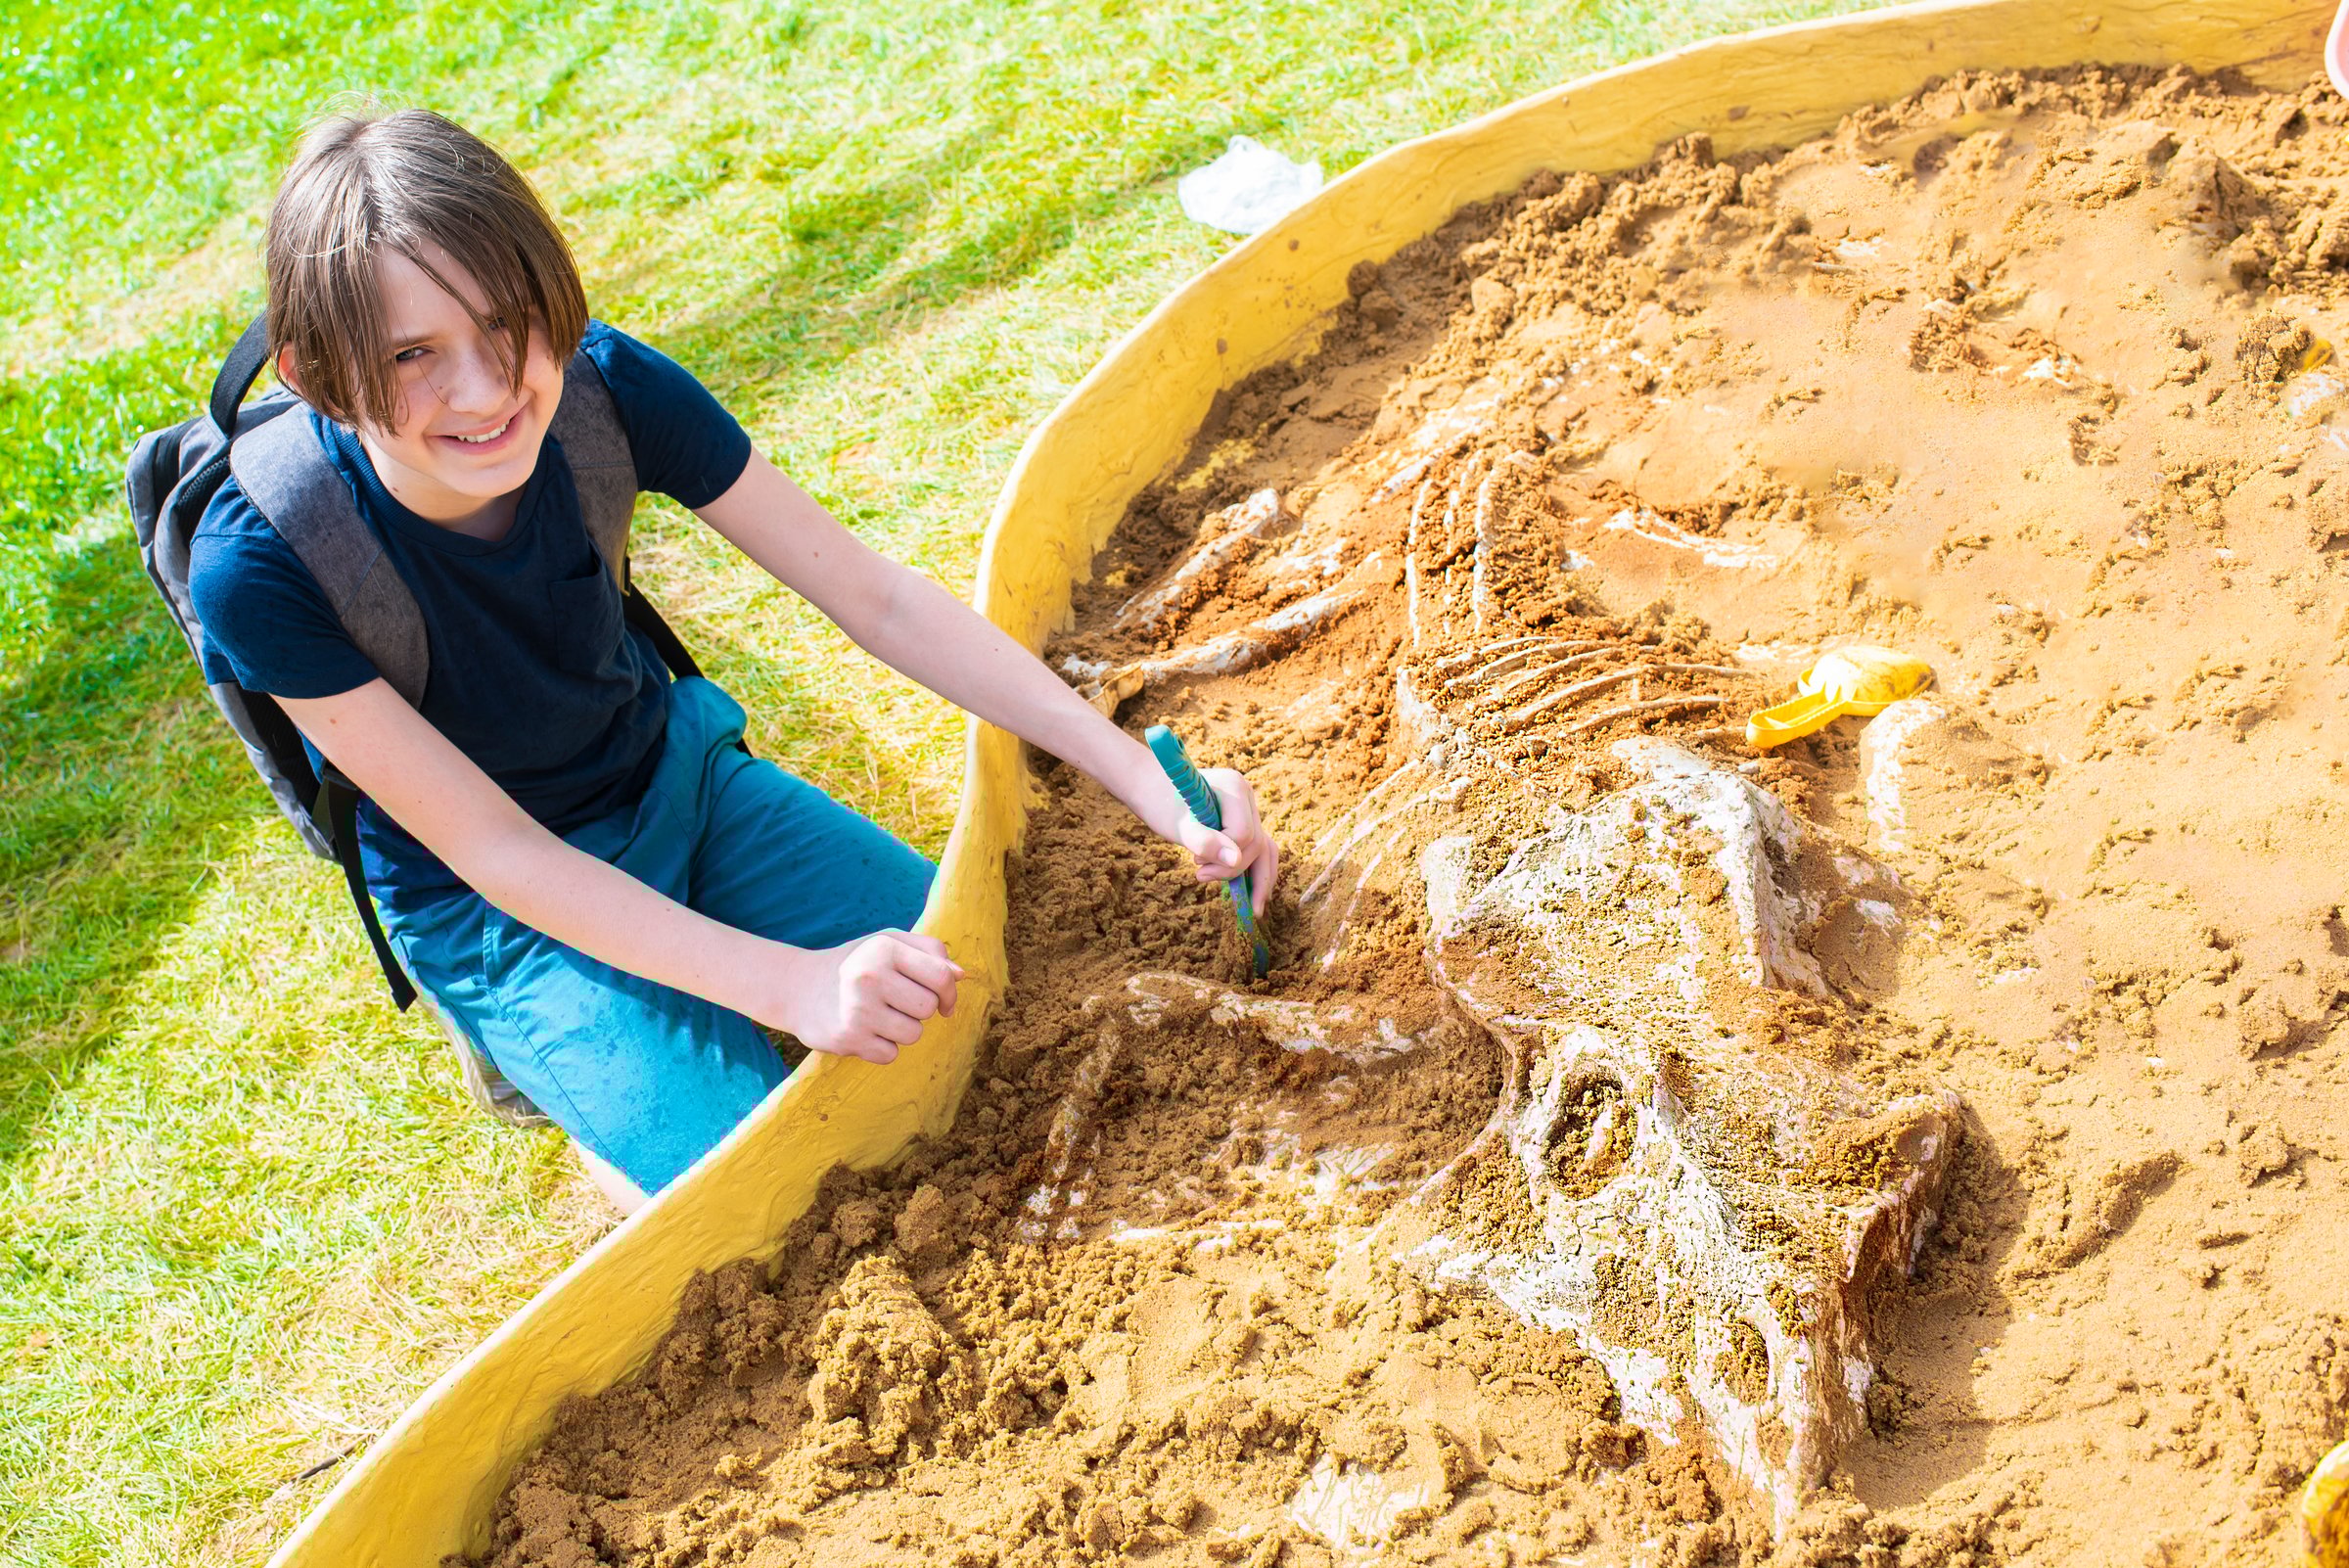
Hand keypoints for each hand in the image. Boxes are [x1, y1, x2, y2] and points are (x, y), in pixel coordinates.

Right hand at [769, 930, 962, 1063]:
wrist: (797, 988)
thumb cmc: (856, 963)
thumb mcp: (887, 943)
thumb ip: (929, 951)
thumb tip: (961, 976)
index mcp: (883, 949)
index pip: (942, 977)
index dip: (950, 994)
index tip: (945, 1002)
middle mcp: (869, 977)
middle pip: (929, 1009)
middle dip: (920, 1010)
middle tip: (896, 1002)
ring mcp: (857, 1010)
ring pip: (913, 1034)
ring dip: (902, 1030)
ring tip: (878, 1015)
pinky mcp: (848, 1039)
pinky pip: (891, 1054)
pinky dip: (883, 1047)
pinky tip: (864, 1030)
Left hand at [1171, 766, 1282, 917]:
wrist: (1150, 788)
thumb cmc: (1159, 803)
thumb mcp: (1177, 825)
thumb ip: (1205, 841)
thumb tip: (1235, 860)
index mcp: (1235, 787)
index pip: (1244, 835)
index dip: (1222, 857)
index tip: (1194, 863)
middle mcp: (1246, 796)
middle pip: (1257, 843)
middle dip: (1236, 870)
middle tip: (1201, 878)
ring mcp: (1246, 808)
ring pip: (1264, 848)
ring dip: (1259, 879)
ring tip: (1255, 909)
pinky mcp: (1242, 820)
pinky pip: (1256, 848)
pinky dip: (1252, 869)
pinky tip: (1250, 892)